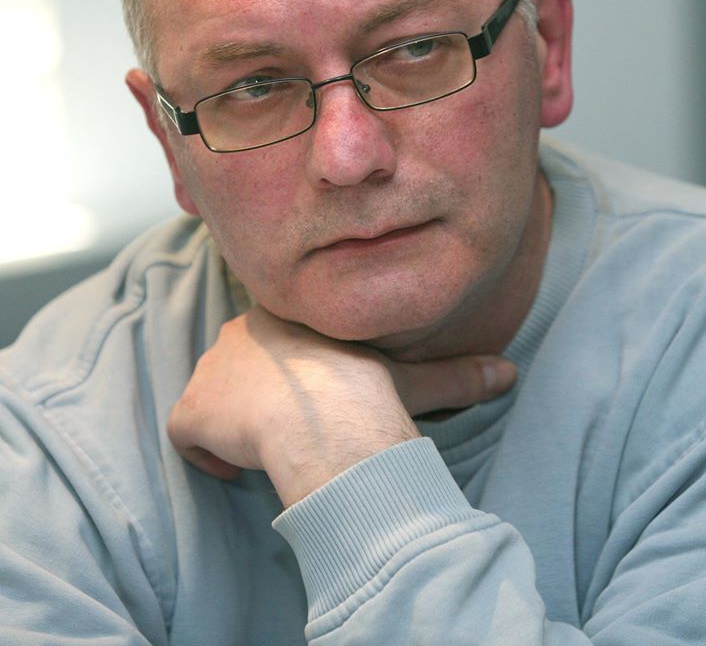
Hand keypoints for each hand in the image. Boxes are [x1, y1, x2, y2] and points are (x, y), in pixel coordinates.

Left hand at [168, 306, 515, 505]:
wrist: (323, 414)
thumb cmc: (365, 389)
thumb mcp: (413, 378)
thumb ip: (456, 374)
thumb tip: (509, 372)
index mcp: (288, 316)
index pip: (275, 339)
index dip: (288, 374)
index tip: (307, 399)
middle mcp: (240, 333)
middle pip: (237, 364)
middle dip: (255, 395)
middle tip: (286, 428)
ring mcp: (211, 370)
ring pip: (212, 396)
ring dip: (231, 424)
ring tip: (265, 451)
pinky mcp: (192, 409)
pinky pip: (186, 434)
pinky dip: (204, 455)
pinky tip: (235, 471)